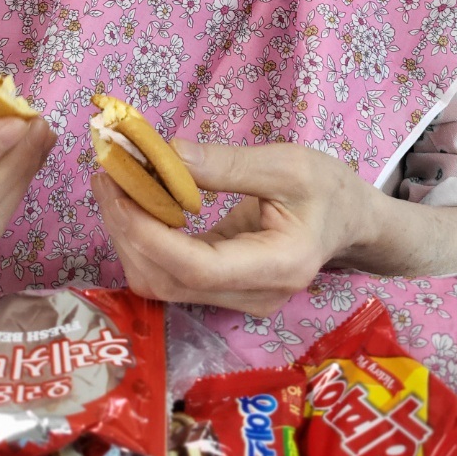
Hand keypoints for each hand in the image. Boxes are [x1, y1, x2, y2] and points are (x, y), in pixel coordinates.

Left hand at [91, 140, 373, 315]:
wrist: (351, 222)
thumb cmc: (329, 190)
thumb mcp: (289, 164)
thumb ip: (226, 164)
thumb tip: (165, 154)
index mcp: (280, 265)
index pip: (198, 268)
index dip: (149, 232)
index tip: (119, 186)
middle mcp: (254, 297)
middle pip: (168, 280)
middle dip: (127, 228)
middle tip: (106, 172)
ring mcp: (235, 301)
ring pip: (159, 283)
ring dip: (127, 235)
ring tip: (113, 182)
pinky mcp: (220, 292)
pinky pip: (168, 275)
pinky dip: (142, 239)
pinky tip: (132, 202)